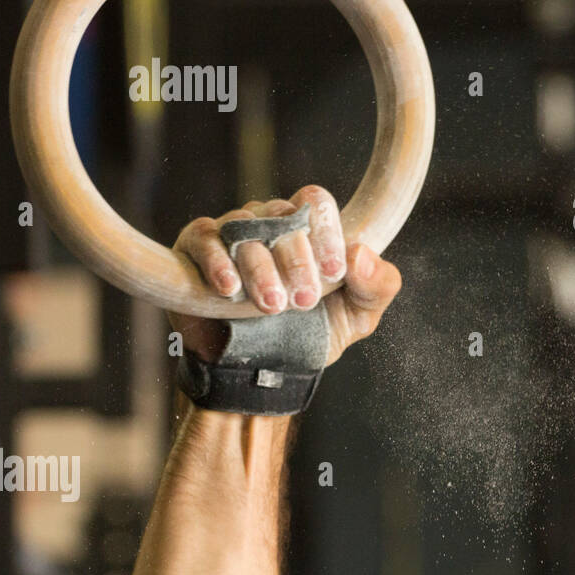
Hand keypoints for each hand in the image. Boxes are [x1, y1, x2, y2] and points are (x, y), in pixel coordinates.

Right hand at [169, 185, 401, 366]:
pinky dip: (217, 261)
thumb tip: (360, 254)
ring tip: (272, 305)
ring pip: (243, 228)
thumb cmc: (313, 334)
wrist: (264, 373)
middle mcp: (269, 222)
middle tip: (304, 301)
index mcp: (309, 229)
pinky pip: (204, 237)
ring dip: (261, 268)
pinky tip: (230, 288)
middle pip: (281, 214)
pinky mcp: (196, 250)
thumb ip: (378, 285)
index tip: (335, 273)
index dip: (326, 232)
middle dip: (297, 260)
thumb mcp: (359, 315)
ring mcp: (231, 233)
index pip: (315, 201)